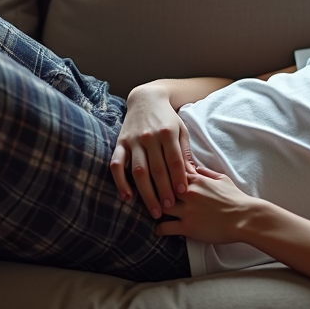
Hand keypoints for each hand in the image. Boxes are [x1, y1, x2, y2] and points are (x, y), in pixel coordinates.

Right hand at [110, 85, 194, 218]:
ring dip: (146, 193)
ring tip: (154, 210)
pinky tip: (127, 197)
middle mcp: (150, 137)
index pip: (174, 160)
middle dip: (164, 191)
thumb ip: (184, 152)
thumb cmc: (168, 118)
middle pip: (157, 169)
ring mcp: (133, 141)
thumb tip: (192, 175)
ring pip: (139, 171)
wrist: (146, 98)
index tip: (183, 194)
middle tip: (170, 209)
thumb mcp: (181, 130)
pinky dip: (120, 181)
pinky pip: (117, 164)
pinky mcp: (120, 143)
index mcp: (167, 133)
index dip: (179, 178)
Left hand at [153, 166, 259, 243]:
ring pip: (159, 206)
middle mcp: (188, 192)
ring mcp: (186, 210)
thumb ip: (207, 172)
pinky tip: (158, 229)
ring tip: (152, 212)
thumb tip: (195, 167)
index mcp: (197, 179)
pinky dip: (159, 229)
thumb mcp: (223, 179)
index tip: (157, 177)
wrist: (246, 218)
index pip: (171, 171)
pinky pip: (164, 227)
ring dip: (154, 209)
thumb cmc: (236, 199)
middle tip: (148, 195)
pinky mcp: (187, 227)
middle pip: (160, 187)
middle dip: (153, 190)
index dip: (162, 173)